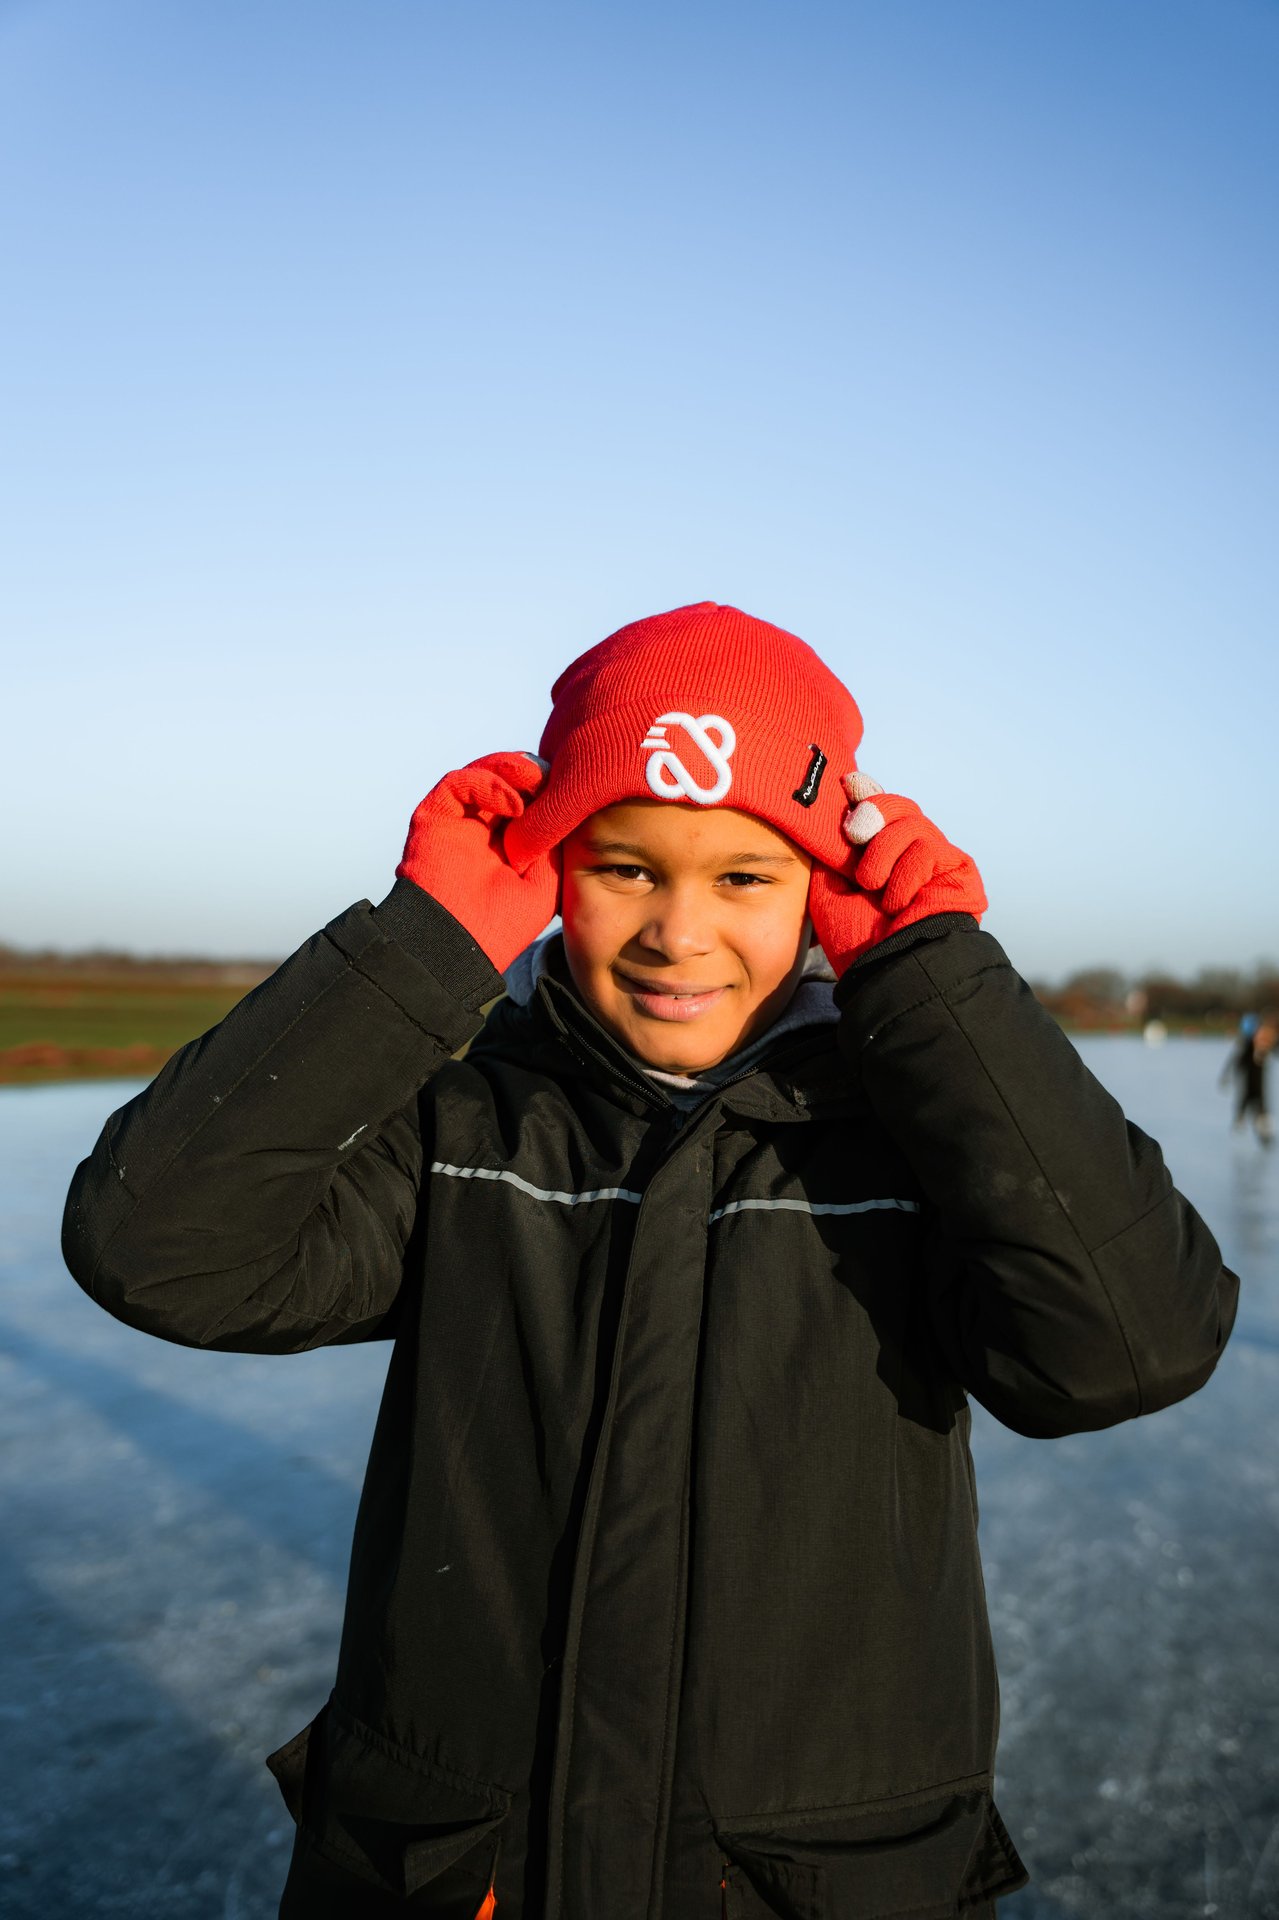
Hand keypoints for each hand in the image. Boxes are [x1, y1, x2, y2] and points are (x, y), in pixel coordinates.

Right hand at [396, 752, 559, 970]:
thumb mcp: (547, 879)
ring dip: (513, 770)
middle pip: (506, 780)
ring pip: (482, 774)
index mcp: (508, 842)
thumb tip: (565, 800)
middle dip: (535, 774)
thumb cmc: (504, 923)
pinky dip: (487, 783)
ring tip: (540, 778)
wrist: (459, 945)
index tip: (578, 787)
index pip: (529, 799)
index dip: (551, 789)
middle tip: (561, 775)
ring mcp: (457, 821)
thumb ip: (554, 840)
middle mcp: (481, 828)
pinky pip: (457, 784)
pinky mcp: (433, 818)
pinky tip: (514, 804)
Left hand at [808, 773, 986, 975]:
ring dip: (883, 853)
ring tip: (872, 886)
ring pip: (911, 823)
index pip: (879, 806)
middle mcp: (911, 852)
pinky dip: (904, 874)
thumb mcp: (830, 880)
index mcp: (882, 852)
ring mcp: (936, 860)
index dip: (866, 793)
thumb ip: (837, 838)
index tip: (848, 786)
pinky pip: (928, 848)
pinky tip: (896, 902)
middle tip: (855, 835)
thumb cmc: (855, 935)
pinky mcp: (959, 870)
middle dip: (872, 815)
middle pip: (898, 806)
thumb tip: (851, 786)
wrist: (886, 970)